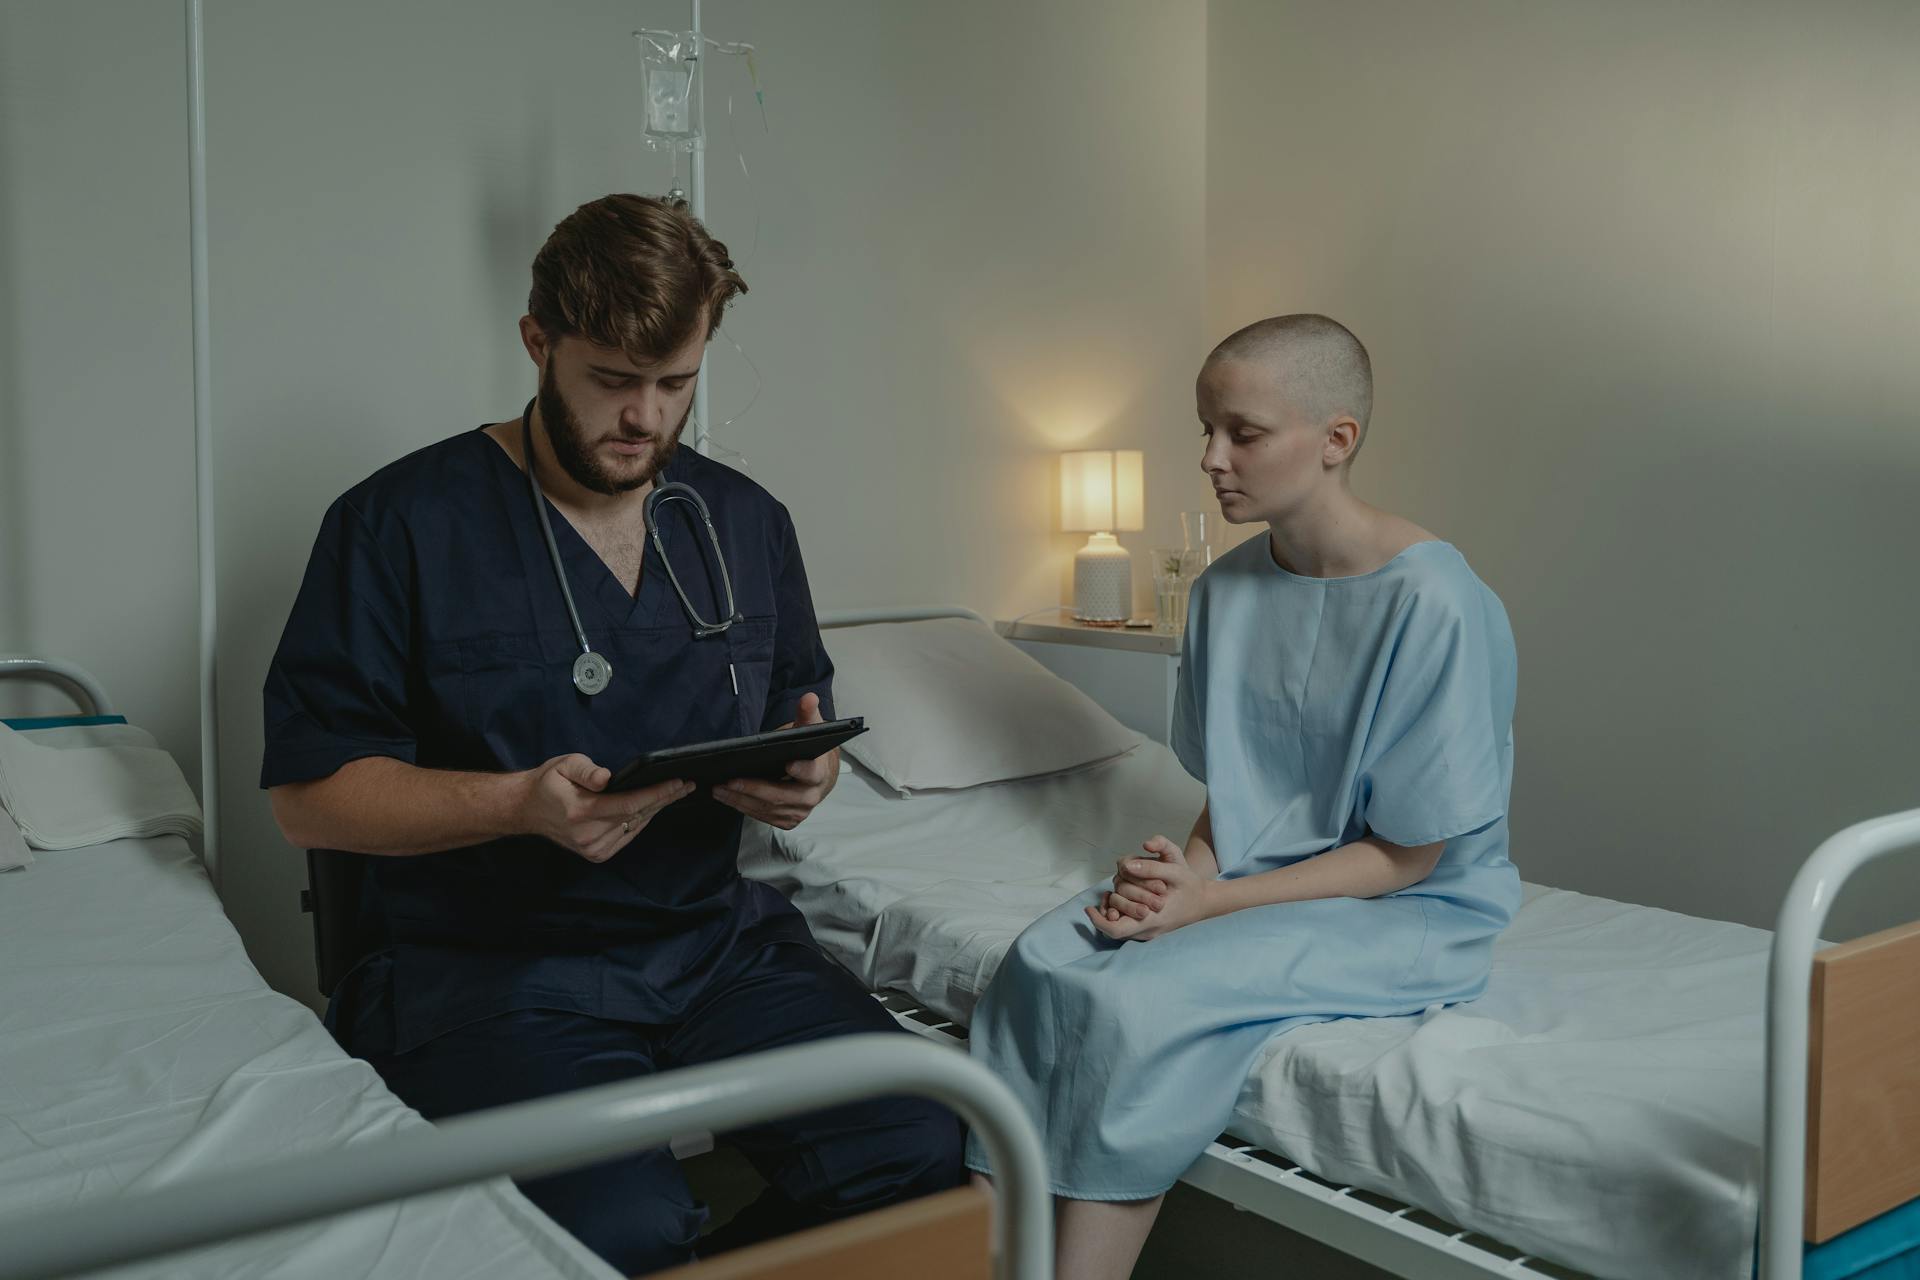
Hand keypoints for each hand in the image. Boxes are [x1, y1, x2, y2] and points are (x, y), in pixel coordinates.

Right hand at [520, 753, 691, 862]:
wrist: (528, 809)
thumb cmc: (549, 783)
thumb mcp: (564, 765)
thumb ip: (586, 770)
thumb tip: (606, 778)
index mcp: (581, 813)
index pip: (629, 804)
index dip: (657, 793)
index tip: (678, 782)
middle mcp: (589, 835)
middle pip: (638, 816)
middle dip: (665, 799)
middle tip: (688, 784)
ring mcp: (594, 849)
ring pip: (636, 827)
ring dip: (657, 809)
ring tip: (677, 792)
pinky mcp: (597, 854)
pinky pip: (629, 835)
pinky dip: (643, 820)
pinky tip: (655, 807)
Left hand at [712, 692, 841, 830]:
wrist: (819, 776)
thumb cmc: (811, 752)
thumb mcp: (810, 730)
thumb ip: (808, 714)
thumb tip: (809, 697)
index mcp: (819, 773)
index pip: (811, 773)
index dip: (801, 769)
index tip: (787, 763)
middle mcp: (810, 797)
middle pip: (780, 796)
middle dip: (753, 789)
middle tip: (730, 780)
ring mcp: (798, 812)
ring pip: (767, 809)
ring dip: (741, 800)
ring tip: (719, 788)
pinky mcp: (786, 820)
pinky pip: (763, 816)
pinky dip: (743, 807)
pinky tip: (727, 797)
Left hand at [1086, 835, 1215, 941]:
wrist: (1204, 901)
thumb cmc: (1190, 885)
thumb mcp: (1175, 870)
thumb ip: (1152, 867)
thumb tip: (1127, 865)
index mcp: (1153, 919)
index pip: (1116, 929)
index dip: (1098, 920)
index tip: (1088, 907)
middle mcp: (1148, 931)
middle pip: (1115, 924)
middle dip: (1109, 907)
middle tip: (1108, 893)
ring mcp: (1148, 933)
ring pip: (1119, 927)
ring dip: (1113, 910)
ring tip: (1111, 895)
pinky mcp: (1148, 930)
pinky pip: (1126, 926)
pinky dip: (1120, 913)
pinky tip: (1121, 899)